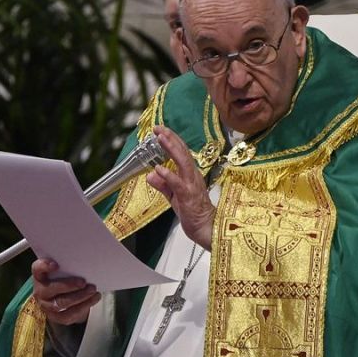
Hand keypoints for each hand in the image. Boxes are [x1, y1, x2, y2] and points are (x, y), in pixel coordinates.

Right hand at [31, 258, 100, 324]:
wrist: (64, 298)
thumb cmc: (65, 278)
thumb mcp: (64, 270)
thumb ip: (69, 266)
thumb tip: (86, 259)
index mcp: (40, 276)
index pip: (37, 268)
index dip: (44, 266)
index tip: (56, 265)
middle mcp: (40, 291)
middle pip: (51, 288)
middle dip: (68, 285)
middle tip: (83, 282)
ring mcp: (46, 305)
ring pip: (61, 303)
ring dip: (80, 296)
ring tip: (92, 289)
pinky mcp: (56, 317)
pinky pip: (69, 315)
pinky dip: (84, 306)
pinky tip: (94, 298)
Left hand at [146, 125, 214, 249]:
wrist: (206, 228)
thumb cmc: (193, 212)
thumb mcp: (173, 196)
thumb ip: (163, 184)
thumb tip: (151, 174)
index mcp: (190, 174)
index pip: (181, 152)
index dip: (171, 139)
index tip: (160, 130)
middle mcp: (192, 176)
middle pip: (182, 152)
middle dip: (170, 138)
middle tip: (159, 128)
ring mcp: (191, 185)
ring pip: (182, 163)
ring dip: (171, 149)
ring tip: (161, 139)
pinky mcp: (188, 196)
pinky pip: (178, 183)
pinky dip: (168, 175)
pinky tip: (159, 168)